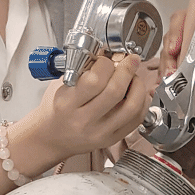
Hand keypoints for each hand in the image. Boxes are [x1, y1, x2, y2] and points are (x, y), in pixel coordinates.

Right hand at [18, 50, 160, 165]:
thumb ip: (84, 70)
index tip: (107, 58)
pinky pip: (136, 119)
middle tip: (129, 60)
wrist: (52, 138)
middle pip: (115, 92)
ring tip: (133, 76)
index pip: (94, 80)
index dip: (106, 63)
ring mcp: (100, 133)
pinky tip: (136, 92)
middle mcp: (84, 121)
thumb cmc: (57, 110)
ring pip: (131, 106)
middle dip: (127, 70)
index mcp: (68, 105)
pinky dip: (141, 102)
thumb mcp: (62, 86)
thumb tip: (109, 54)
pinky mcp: (112, 139)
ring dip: (137, 85)